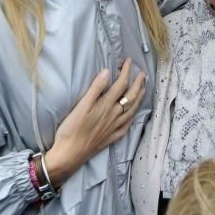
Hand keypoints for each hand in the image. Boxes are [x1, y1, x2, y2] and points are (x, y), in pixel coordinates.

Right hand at [43, 57, 145, 185]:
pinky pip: (127, 126)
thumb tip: (107, 72)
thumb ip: (95, 89)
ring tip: (144, 89)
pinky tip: (133, 115)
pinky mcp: (111, 137)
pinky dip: (132, 117)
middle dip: (138, 83)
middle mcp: (114, 116)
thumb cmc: (72, 129)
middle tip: (142, 73)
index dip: (126, 71)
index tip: (129, 60)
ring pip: (132, 110)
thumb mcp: (81, 106)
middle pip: (130, 97)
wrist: (70, 154)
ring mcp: (114, 127)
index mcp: (106, 105)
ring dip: (139, 98)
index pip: (121, 85)